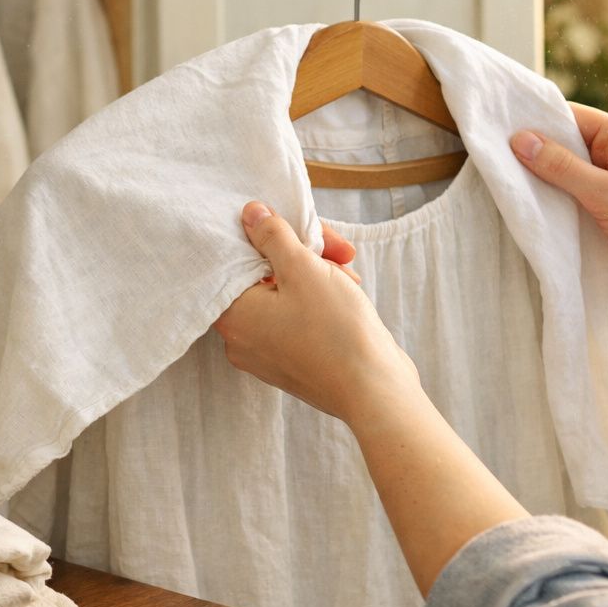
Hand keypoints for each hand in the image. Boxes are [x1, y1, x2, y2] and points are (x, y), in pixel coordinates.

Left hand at [213, 202, 419, 426]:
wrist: (375, 392)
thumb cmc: (335, 330)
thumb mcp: (303, 269)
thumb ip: (272, 237)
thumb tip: (250, 214)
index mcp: (232, 314)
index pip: (238, 258)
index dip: (271, 235)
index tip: (300, 228)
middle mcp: (241, 337)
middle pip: (263, 275)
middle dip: (303, 255)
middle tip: (338, 249)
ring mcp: (266, 353)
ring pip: (284, 295)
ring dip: (316, 274)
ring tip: (349, 273)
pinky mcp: (292, 361)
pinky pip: (297, 319)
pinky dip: (319, 300)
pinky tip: (347, 291)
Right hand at [510, 103, 607, 319]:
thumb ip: (562, 168)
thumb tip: (520, 139)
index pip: (570, 118)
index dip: (534, 123)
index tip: (493, 130)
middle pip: (563, 153)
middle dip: (532, 162)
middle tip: (488, 168)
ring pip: (564, 189)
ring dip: (542, 196)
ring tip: (499, 197)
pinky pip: (572, 218)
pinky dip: (553, 222)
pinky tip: (525, 227)